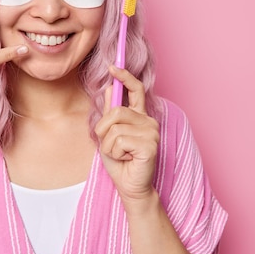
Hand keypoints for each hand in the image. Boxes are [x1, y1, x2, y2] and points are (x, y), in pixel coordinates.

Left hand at [95, 65, 159, 200]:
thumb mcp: (109, 134)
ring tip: (119, 154)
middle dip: (103, 129)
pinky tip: (126, 159)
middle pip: (116, 111)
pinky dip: (114, 153)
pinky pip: (119, 141)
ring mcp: (151, 132)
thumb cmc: (120, 162)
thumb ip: (110, 113)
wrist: (130, 186)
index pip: (135, 89)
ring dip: (108, 144)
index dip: (124, 76)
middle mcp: (149, 121)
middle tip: (109, 145)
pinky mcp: (149, 145)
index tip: (112, 66)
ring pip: (114, 127)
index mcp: (140, 116)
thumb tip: (110, 87)